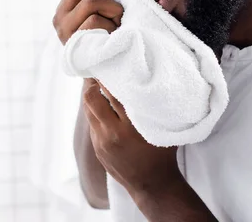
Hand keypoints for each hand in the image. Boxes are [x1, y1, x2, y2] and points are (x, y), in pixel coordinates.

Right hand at [52, 0, 123, 44]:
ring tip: (116, 23)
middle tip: (115, 8)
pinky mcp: (75, 42)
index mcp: (64, 7)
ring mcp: (65, 30)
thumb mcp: (97, 14)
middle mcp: (59, 17)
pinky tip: (113, 35)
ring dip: (113, 9)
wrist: (104, 75)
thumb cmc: (107, 39)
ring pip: (91, 1)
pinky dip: (110, 25)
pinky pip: (95, 20)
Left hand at [83, 81, 181, 197]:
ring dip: (93, 98)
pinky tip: (104, 108)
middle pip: (91, 99)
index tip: (109, 66)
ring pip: (88, 111)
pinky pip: (92, 124)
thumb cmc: (163, 154)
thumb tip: (146, 81)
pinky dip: (96, 113)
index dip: (108, 77)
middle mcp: (112, 133)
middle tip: (99, 74)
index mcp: (129, 126)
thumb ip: (152, 107)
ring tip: (99, 87)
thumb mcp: (162, 128)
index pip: (112, 93)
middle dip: (93, 84)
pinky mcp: (97, 148)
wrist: (153, 185)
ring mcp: (101, 142)